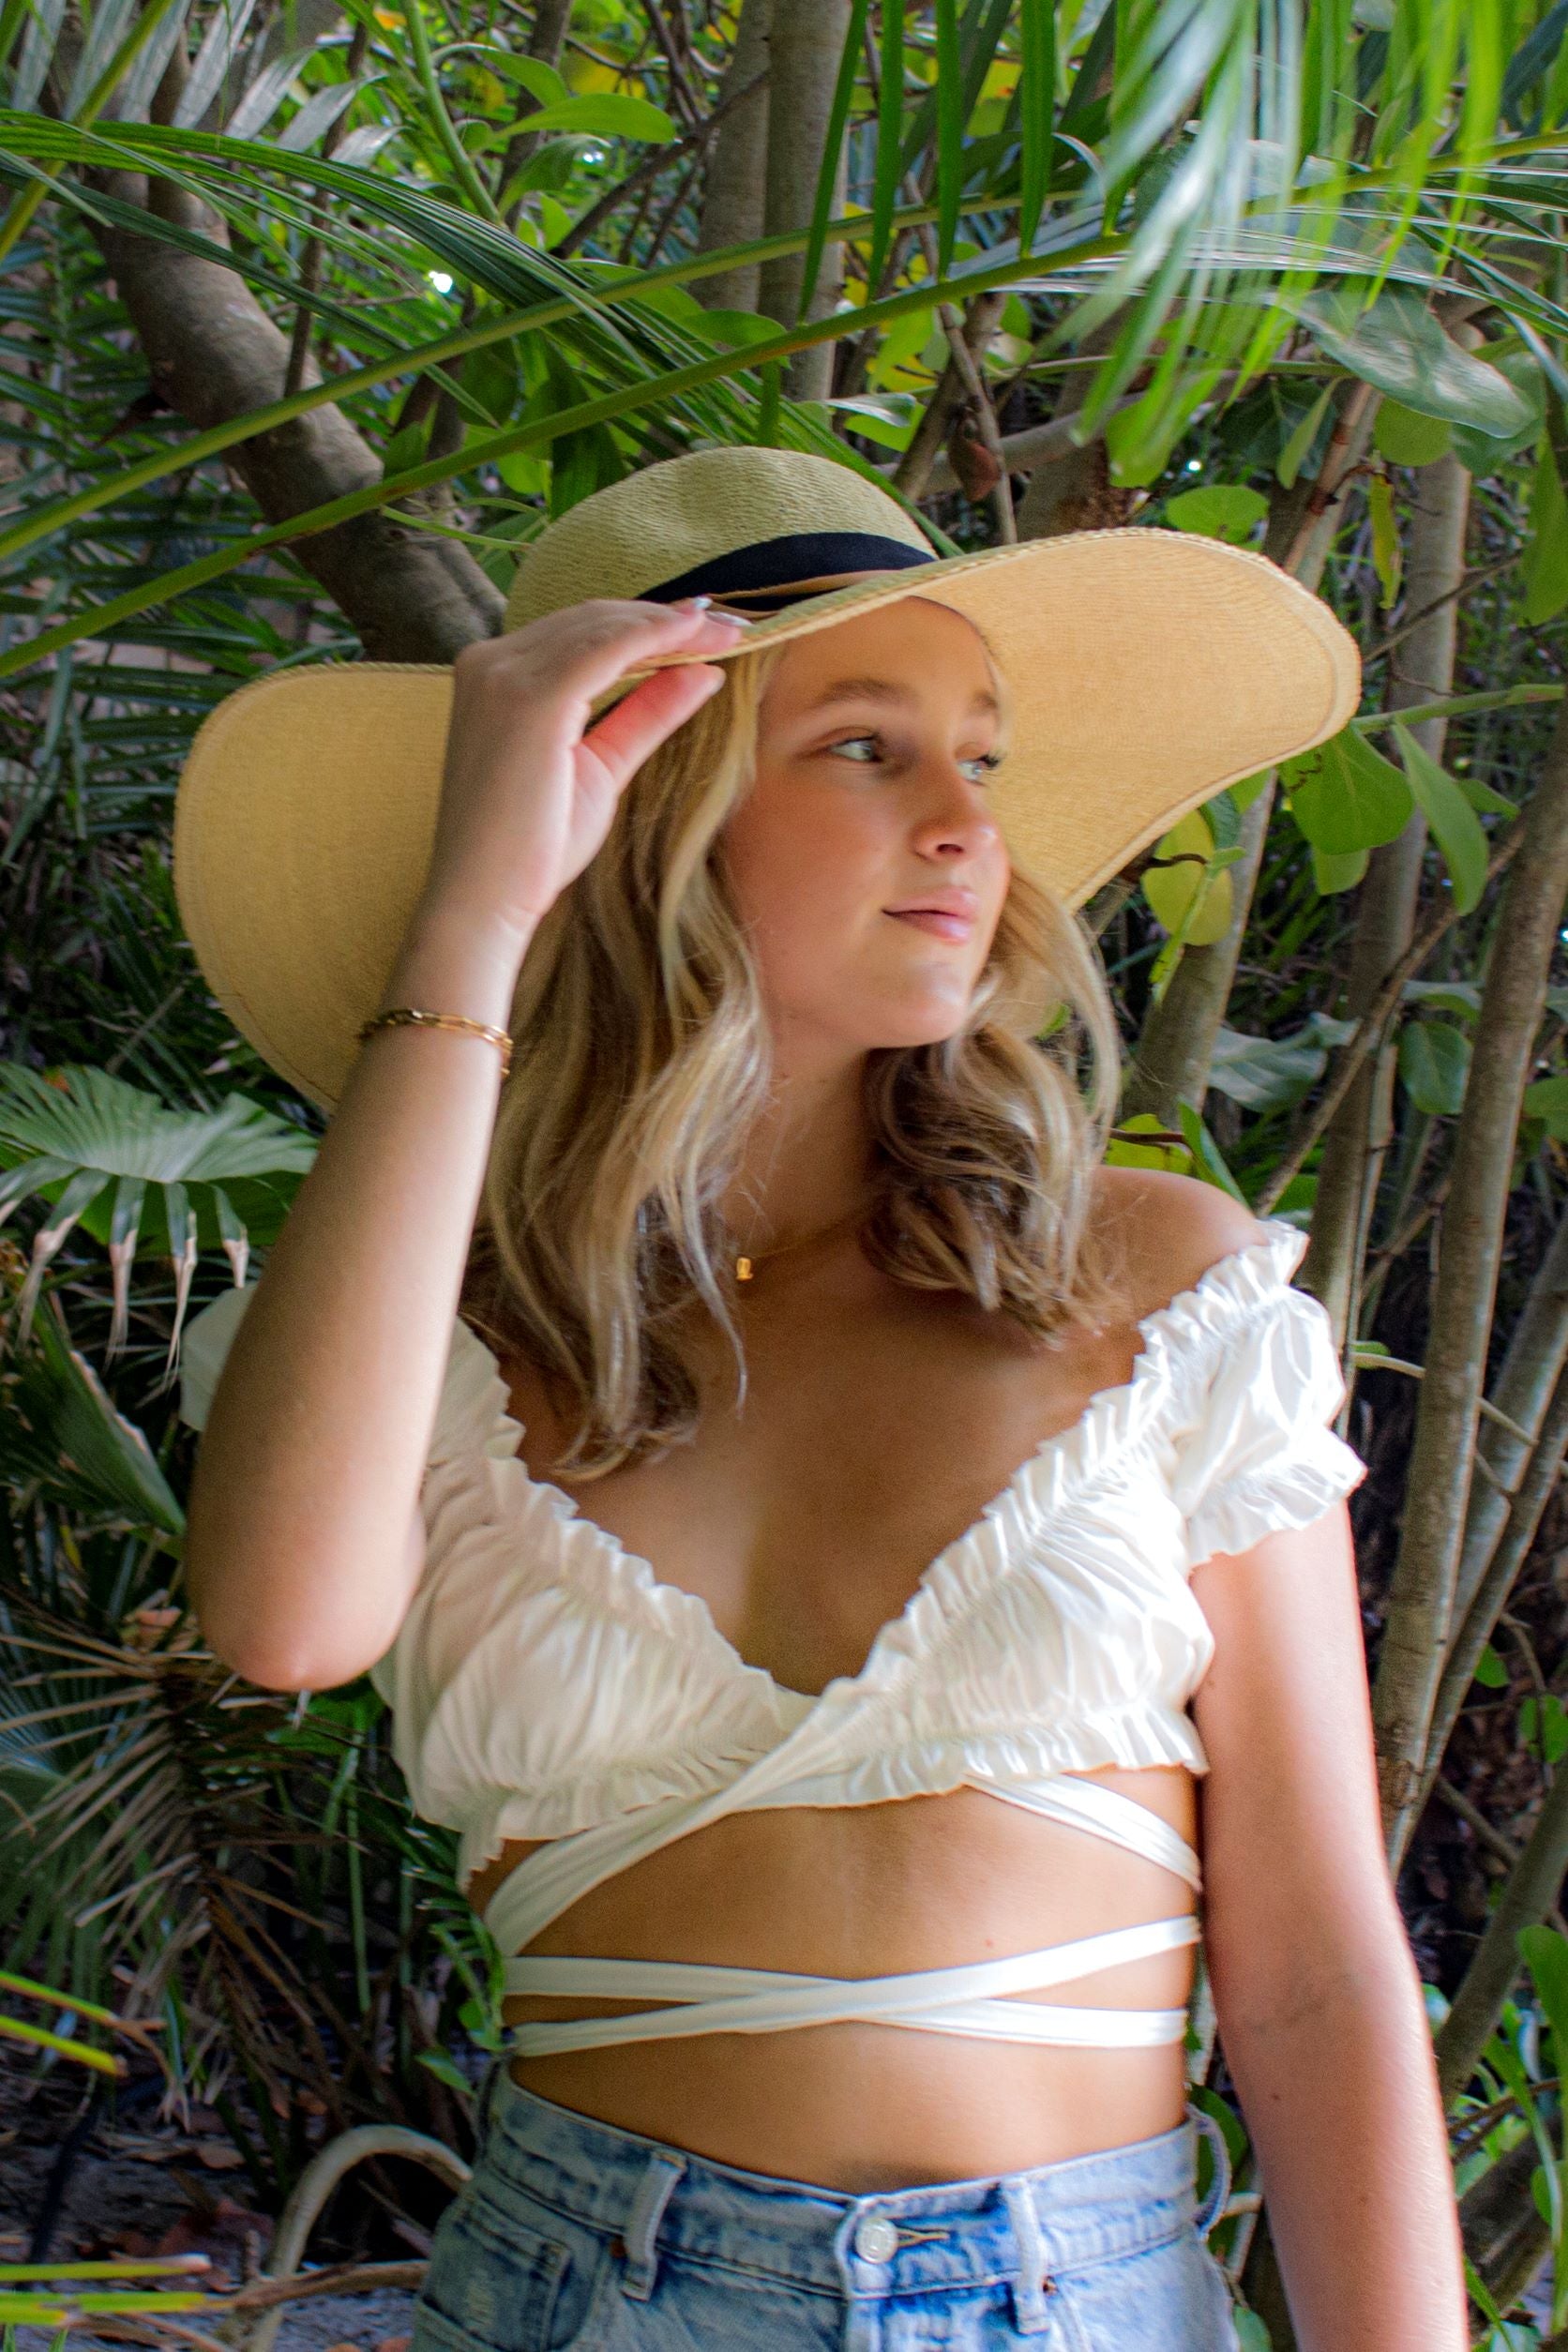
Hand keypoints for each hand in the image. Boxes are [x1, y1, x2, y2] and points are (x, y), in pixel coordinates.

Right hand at [412, 597, 748, 953]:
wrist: (483, 897)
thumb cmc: (533, 847)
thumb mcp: (602, 766)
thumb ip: (646, 714)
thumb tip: (703, 673)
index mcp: (495, 676)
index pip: (580, 632)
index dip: (647, 624)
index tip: (706, 627)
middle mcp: (490, 662)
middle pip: (593, 620)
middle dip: (666, 617)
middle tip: (729, 622)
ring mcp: (503, 675)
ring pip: (603, 626)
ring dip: (672, 623)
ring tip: (728, 629)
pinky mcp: (529, 697)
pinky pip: (607, 648)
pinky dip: (657, 634)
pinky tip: (699, 635)